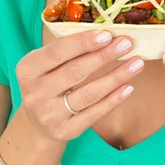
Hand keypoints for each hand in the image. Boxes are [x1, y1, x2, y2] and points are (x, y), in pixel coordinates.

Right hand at [15, 29, 143, 143]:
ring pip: (88, 93)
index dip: (83, 42)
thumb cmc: (48, 80)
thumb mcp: (45, 63)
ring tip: (136, 63)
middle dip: (104, 56)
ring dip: (116, 77)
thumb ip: (67, 49)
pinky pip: (94, 114)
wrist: (36, 123)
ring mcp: (49, 115)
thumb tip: (106, 32)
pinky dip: (113, 100)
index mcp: (27, 69)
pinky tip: (129, 87)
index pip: (58, 52)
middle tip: (127, 44)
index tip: (107, 34)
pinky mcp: (64, 131)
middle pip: (75, 72)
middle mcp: (35, 93)